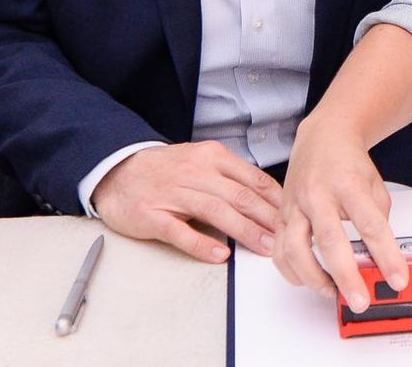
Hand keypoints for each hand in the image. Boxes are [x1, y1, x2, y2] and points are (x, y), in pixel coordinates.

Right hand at [90, 141, 282, 262]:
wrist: (117, 170)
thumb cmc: (165, 170)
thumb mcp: (201, 161)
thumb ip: (231, 177)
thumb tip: (269, 199)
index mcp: (211, 157)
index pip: (253, 179)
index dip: (276, 200)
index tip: (293, 216)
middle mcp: (195, 172)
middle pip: (239, 196)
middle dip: (267, 219)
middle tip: (286, 237)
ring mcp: (173, 193)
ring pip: (215, 212)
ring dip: (243, 232)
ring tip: (263, 248)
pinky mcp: (152, 215)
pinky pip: (180, 231)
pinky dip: (201, 244)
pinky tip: (220, 254)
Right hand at [273, 116, 408, 313]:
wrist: (323, 137)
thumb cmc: (349, 163)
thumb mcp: (375, 187)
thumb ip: (377, 222)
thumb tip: (379, 261)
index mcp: (349, 184)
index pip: (370, 225)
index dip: (386, 256)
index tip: (397, 279)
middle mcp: (318, 194)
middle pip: (330, 241)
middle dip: (347, 277)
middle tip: (361, 300)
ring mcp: (296, 204)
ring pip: (295, 249)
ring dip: (314, 279)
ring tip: (333, 292)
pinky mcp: (281, 214)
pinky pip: (278, 250)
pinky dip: (292, 271)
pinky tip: (308, 279)